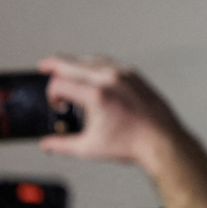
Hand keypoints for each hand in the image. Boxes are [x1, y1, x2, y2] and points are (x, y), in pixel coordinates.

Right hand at [37, 54, 187, 166]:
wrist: (163, 141)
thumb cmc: (132, 144)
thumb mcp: (90, 148)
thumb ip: (62, 144)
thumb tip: (46, 144)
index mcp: (96, 96)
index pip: (60, 83)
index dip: (52, 94)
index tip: (56, 105)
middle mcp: (109, 79)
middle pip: (72, 63)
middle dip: (54, 64)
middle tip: (43, 66)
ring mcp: (124, 74)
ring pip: (91, 59)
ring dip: (76, 63)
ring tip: (66, 69)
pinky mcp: (135, 75)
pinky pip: (109, 62)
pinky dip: (96, 64)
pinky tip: (91, 71)